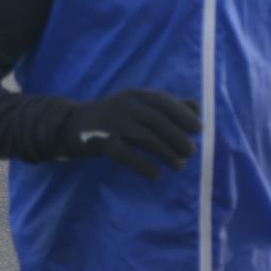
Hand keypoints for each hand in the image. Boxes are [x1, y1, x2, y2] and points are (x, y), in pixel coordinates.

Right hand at [65, 89, 201, 177]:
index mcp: (136, 95)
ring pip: (143, 136)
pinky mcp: (100, 141)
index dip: (182, 114)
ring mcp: (111, 122)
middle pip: (156, 120)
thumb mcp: (138, 107)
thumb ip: (166, 107)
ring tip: (180, 165)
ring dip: (165, 151)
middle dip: (177, 136)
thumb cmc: (114, 118)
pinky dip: (142, 164)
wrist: (72, 126)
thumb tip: (197, 109)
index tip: (199, 129)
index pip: (163, 101)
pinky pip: (124, 154)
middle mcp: (124, 105)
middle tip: (191, 152)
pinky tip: (156, 174)